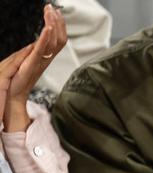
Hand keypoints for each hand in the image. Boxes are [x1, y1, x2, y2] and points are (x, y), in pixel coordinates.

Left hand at [2, 4, 66, 131]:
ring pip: (52, 42)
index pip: (54, 40)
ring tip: (53, 13)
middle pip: (57, 39)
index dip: (57, 26)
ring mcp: (39, 62)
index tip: (55, 13)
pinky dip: (46, 37)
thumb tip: (33, 45)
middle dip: (57, 23)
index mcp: (41, 58)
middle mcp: (43, 60)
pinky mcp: (32, 64)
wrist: (11, 100)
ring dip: (53, 25)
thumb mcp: (20, 64)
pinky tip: (49, 27)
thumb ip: (29, 54)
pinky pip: (42, 49)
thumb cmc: (15, 84)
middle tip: (54, 9)